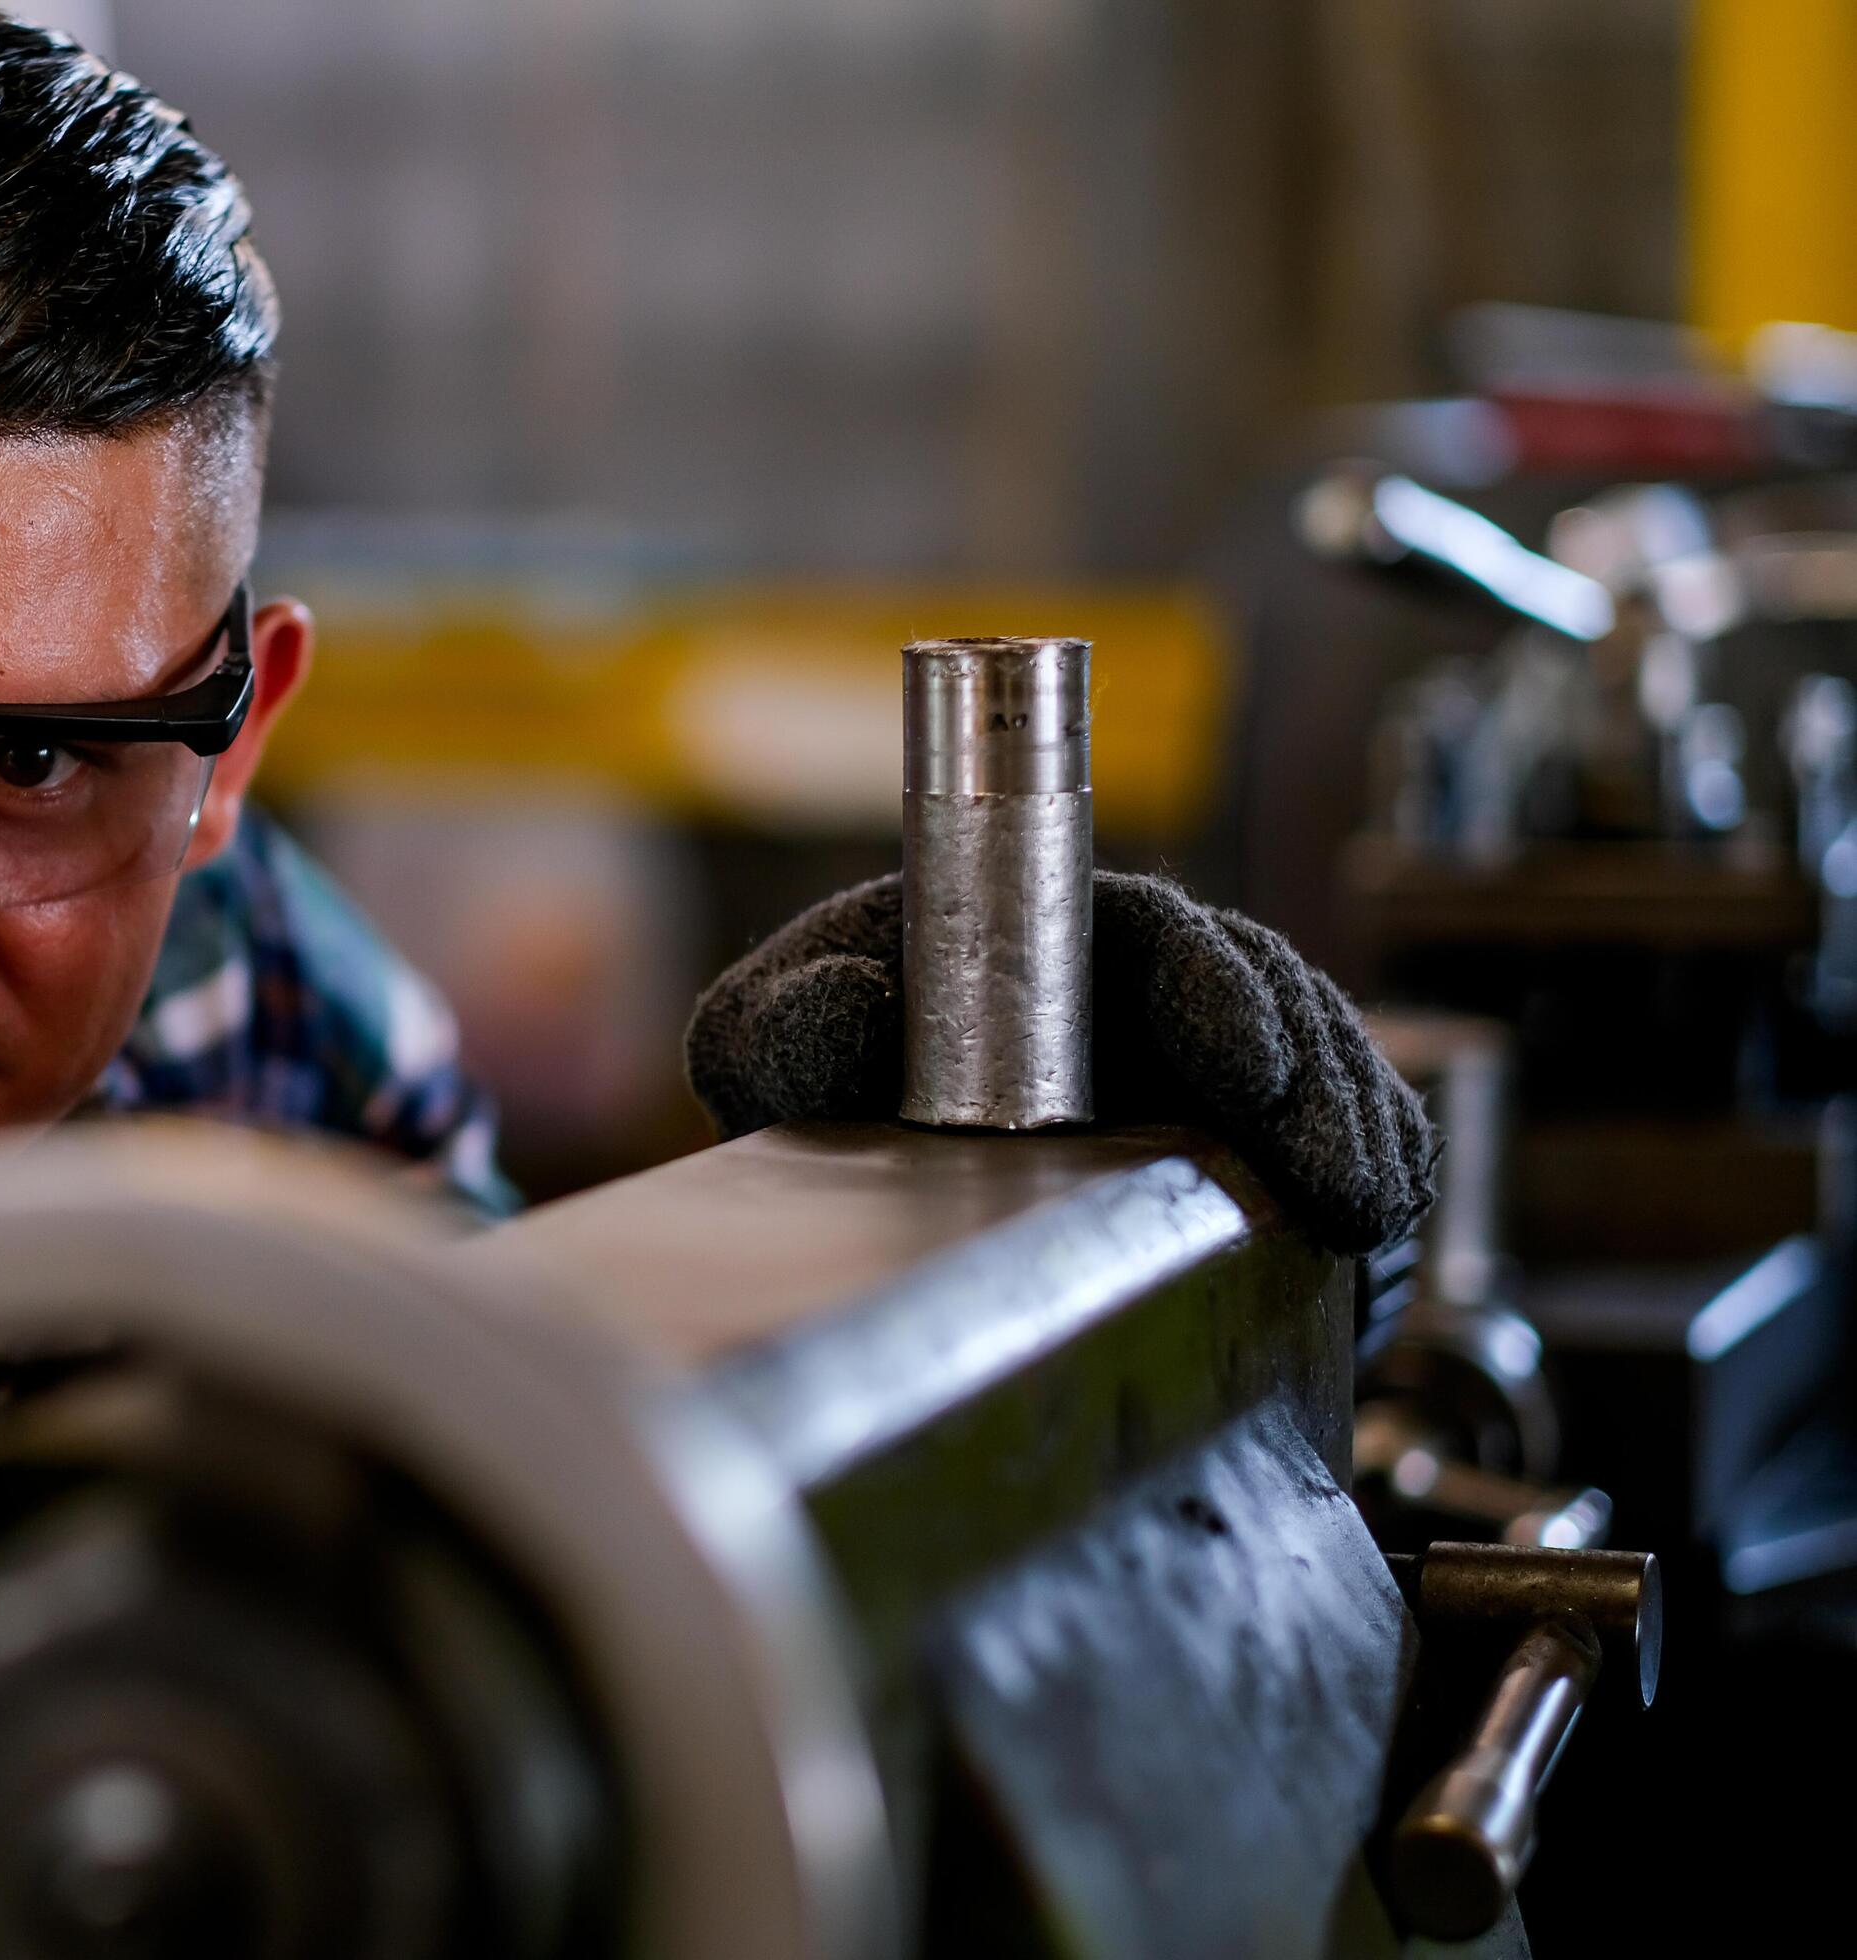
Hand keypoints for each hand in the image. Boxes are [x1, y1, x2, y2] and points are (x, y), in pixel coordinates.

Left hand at [682, 871, 1438, 1254]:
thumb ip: (776, 1027)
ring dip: (1349, 1127)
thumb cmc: (803, 1076)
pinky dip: (1366, 1154)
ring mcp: (1178, 1058)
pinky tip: (1382, 1208)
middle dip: (1314, 1077)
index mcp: (1029, 935)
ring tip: (1365, 1207)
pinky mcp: (1217, 1132)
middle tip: (1331, 1168)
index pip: (1153, 931)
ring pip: (1305, 1062)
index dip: (1216, 983)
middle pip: (1259, 998)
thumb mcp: (755, 1049)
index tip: (1248, 1060)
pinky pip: (1319, 1121)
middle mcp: (1122, 985)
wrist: (820, 1178)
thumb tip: (854, 999)